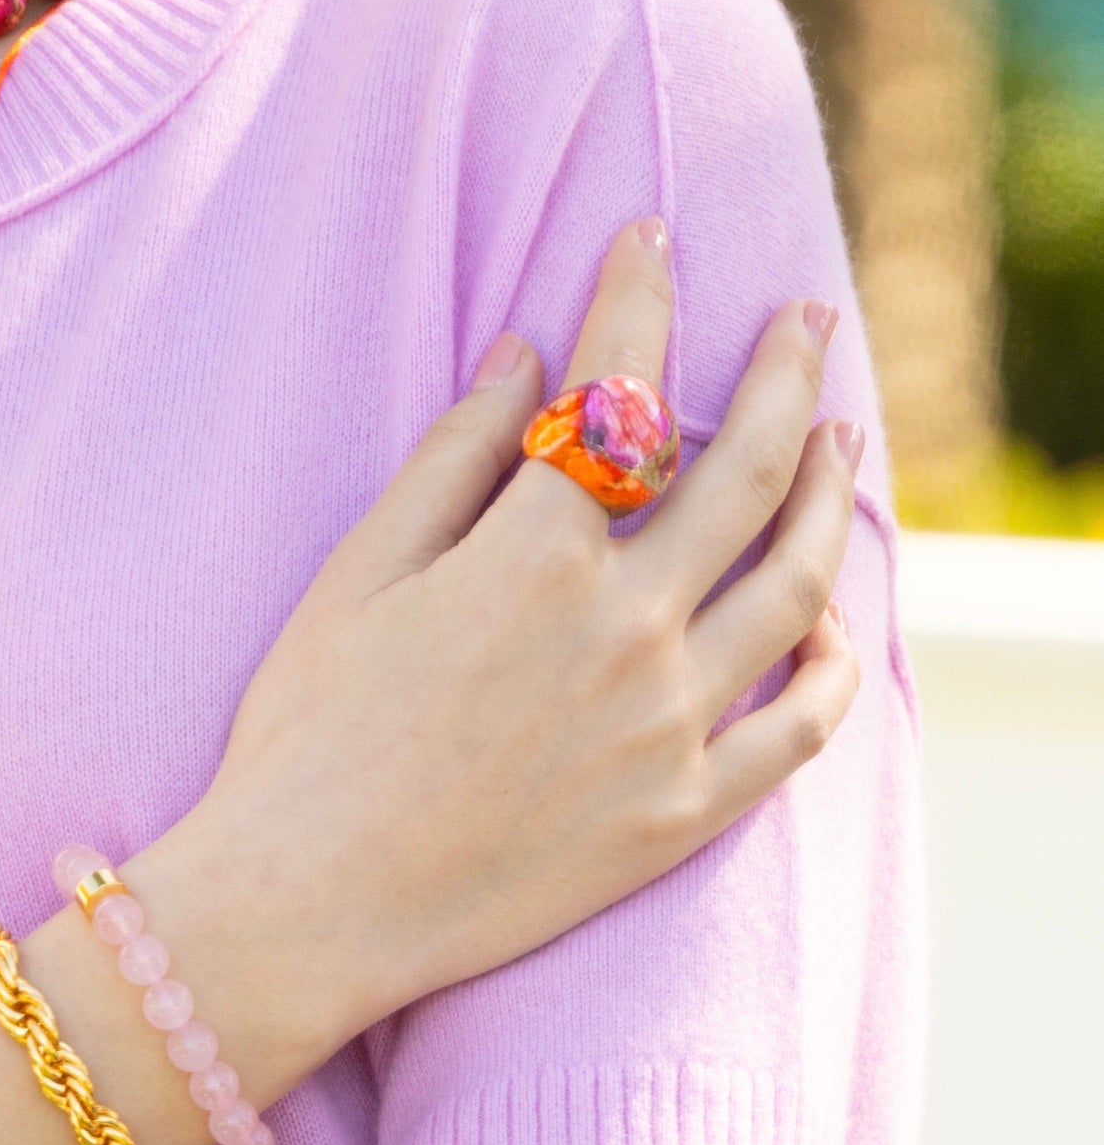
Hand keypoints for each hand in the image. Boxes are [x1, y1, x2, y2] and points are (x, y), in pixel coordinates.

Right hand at [157, 217, 860, 1085]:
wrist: (304, 907)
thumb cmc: (303, 734)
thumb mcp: (358, 574)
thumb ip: (453, 457)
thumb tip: (528, 357)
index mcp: (532, 555)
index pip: (618, 389)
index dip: (637, 295)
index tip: (650, 237)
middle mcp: (623, 628)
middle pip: (747, 468)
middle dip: (782, 372)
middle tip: (801, 316)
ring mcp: (666, 724)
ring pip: (795, 583)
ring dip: (829, 495)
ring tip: (840, 441)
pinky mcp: (683, 812)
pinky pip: (797, 727)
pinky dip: (831, 664)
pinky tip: (834, 623)